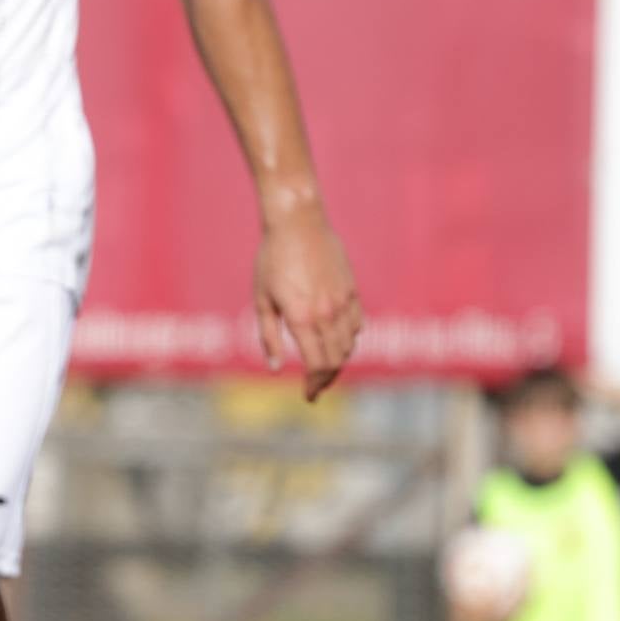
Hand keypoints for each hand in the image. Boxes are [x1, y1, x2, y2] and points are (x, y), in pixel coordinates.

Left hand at [255, 195, 361, 399]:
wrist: (298, 224)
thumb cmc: (271, 260)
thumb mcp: (261, 299)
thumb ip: (268, 336)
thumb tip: (275, 368)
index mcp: (302, 318)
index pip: (317, 365)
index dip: (314, 385)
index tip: (309, 396)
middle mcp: (327, 314)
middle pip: (336, 360)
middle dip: (326, 379)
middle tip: (314, 388)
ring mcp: (343, 302)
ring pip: (349, 345)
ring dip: (338, 361)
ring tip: (323, 368)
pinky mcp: (353, 291)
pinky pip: (357, 325)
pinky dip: (349, 340)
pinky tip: (336, 342)